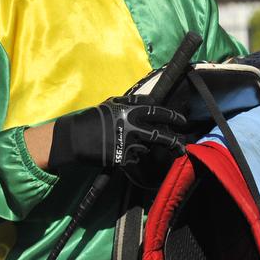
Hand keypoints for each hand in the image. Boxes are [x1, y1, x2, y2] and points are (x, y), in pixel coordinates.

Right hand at [48, 94, 185, 169]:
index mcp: (131, 111)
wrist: (76, 137)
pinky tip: (124, 151)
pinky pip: (134, 157)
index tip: (182, 121)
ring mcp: (128, 144)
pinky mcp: (122, 158)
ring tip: (136, 144)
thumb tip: (150, 101)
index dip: (172, 117)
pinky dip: (133, 155)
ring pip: (147, 148)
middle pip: (160, 136)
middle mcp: (133, 127)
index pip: (158, 113)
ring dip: (146, 147)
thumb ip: (132, 102)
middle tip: (183, 144)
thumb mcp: (113, 103)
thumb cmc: (95, 117)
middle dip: (174, 141)